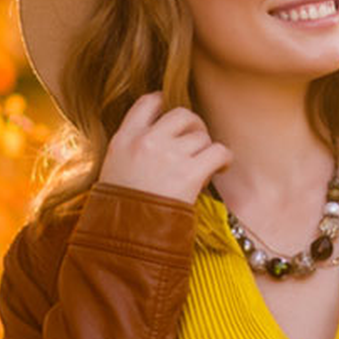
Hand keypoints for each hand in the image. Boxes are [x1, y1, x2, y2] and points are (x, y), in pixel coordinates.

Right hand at [96, 92, 231, 202]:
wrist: (124, 236)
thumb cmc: (119, 209)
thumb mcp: (114, 168)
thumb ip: (133, 148)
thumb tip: (159, 136)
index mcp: (124, 138)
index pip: (148, 102)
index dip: (164, 103)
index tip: (173, 117)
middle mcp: (147, 141)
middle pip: (182, 114)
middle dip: (194, 126)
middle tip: (196, 142)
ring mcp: (169, 155)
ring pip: (202, 136)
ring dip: (206, 149)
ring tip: (201, 166)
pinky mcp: (190, 173)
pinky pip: (219, 152)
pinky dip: (224, 159)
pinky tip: (220, 168)